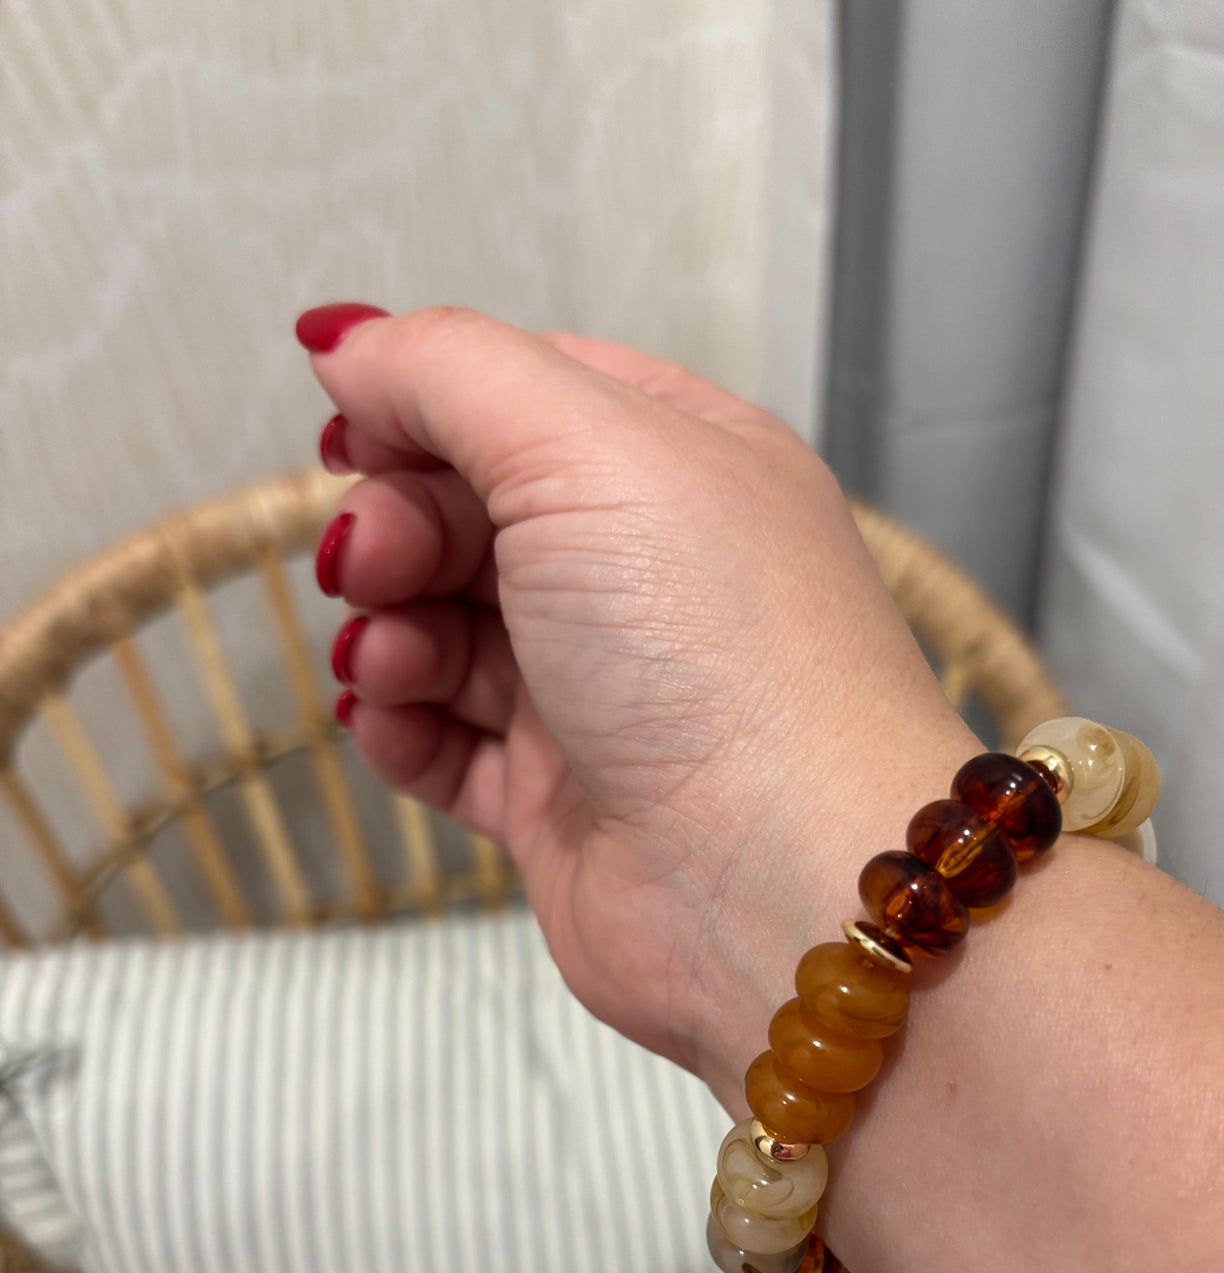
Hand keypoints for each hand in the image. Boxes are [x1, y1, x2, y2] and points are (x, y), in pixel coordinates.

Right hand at [298, 306, 974, 1097]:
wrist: (778, 881)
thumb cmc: (720, 656)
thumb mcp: (585, 448)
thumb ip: (450, 372)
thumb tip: (348, 343)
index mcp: (684, 465)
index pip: (527, 396)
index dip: (423, 406)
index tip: (350, 436)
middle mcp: (649, 575)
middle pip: (471, 514)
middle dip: (396, 528)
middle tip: (371, 565)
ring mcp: (605, 694)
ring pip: (446, 631)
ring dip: (389, 631)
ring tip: (390, 660)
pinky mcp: (563, 802)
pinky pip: (445, 747)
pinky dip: (399, 728)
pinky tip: (389, 721)